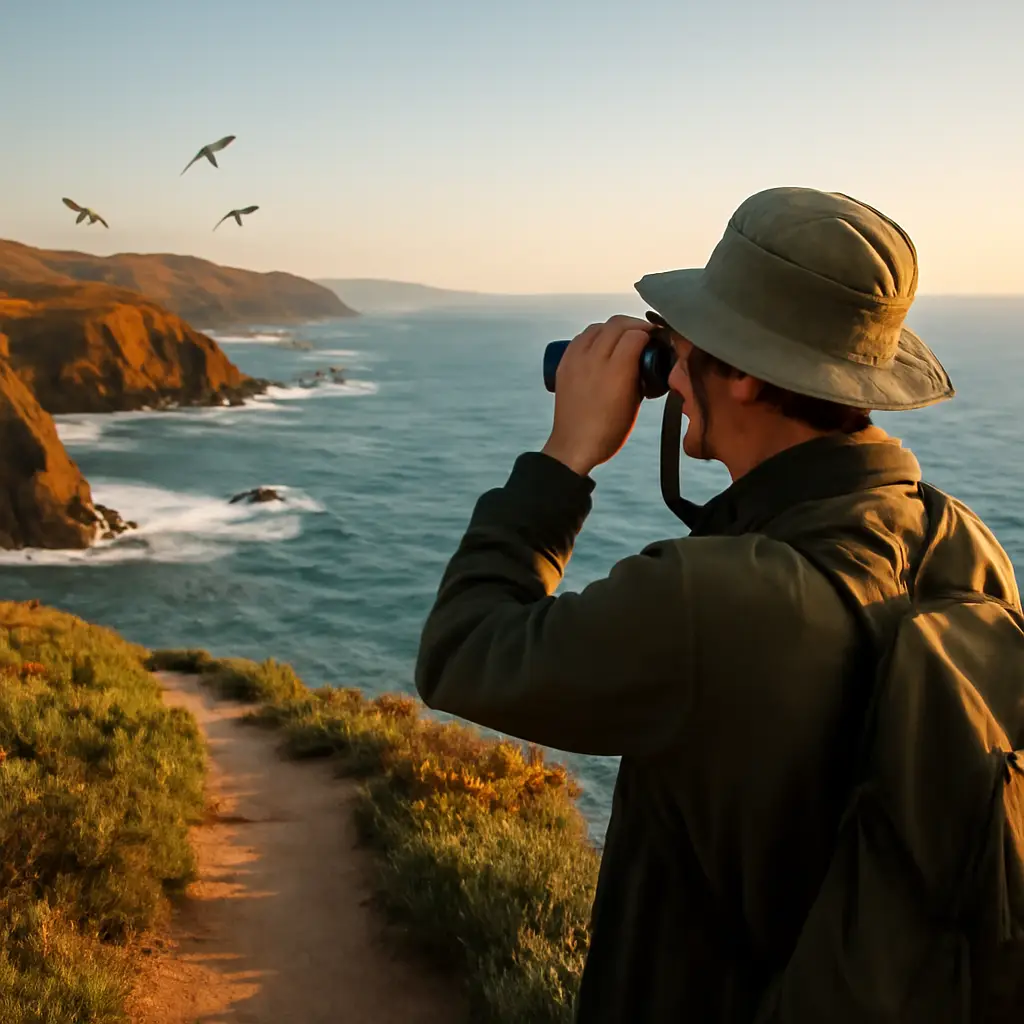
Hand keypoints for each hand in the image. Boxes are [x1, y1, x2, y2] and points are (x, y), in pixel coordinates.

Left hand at [541, 315, 654, 476]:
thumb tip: (646, 359)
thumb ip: (641, 377)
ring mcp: (576, 361)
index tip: (655, 338)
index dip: (649, 333)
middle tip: (643, 334)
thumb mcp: (635, 404)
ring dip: (613, 328)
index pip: (635, 335)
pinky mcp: (564, 364)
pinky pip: (580, 338)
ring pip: (597, 327)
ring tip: (622, 338)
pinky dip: (594, 336)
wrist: (575, 446)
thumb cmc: (609, 431)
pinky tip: (601, 344)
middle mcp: (594, 361)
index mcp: (617, 372)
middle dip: (634, 325)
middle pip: (616, 324)